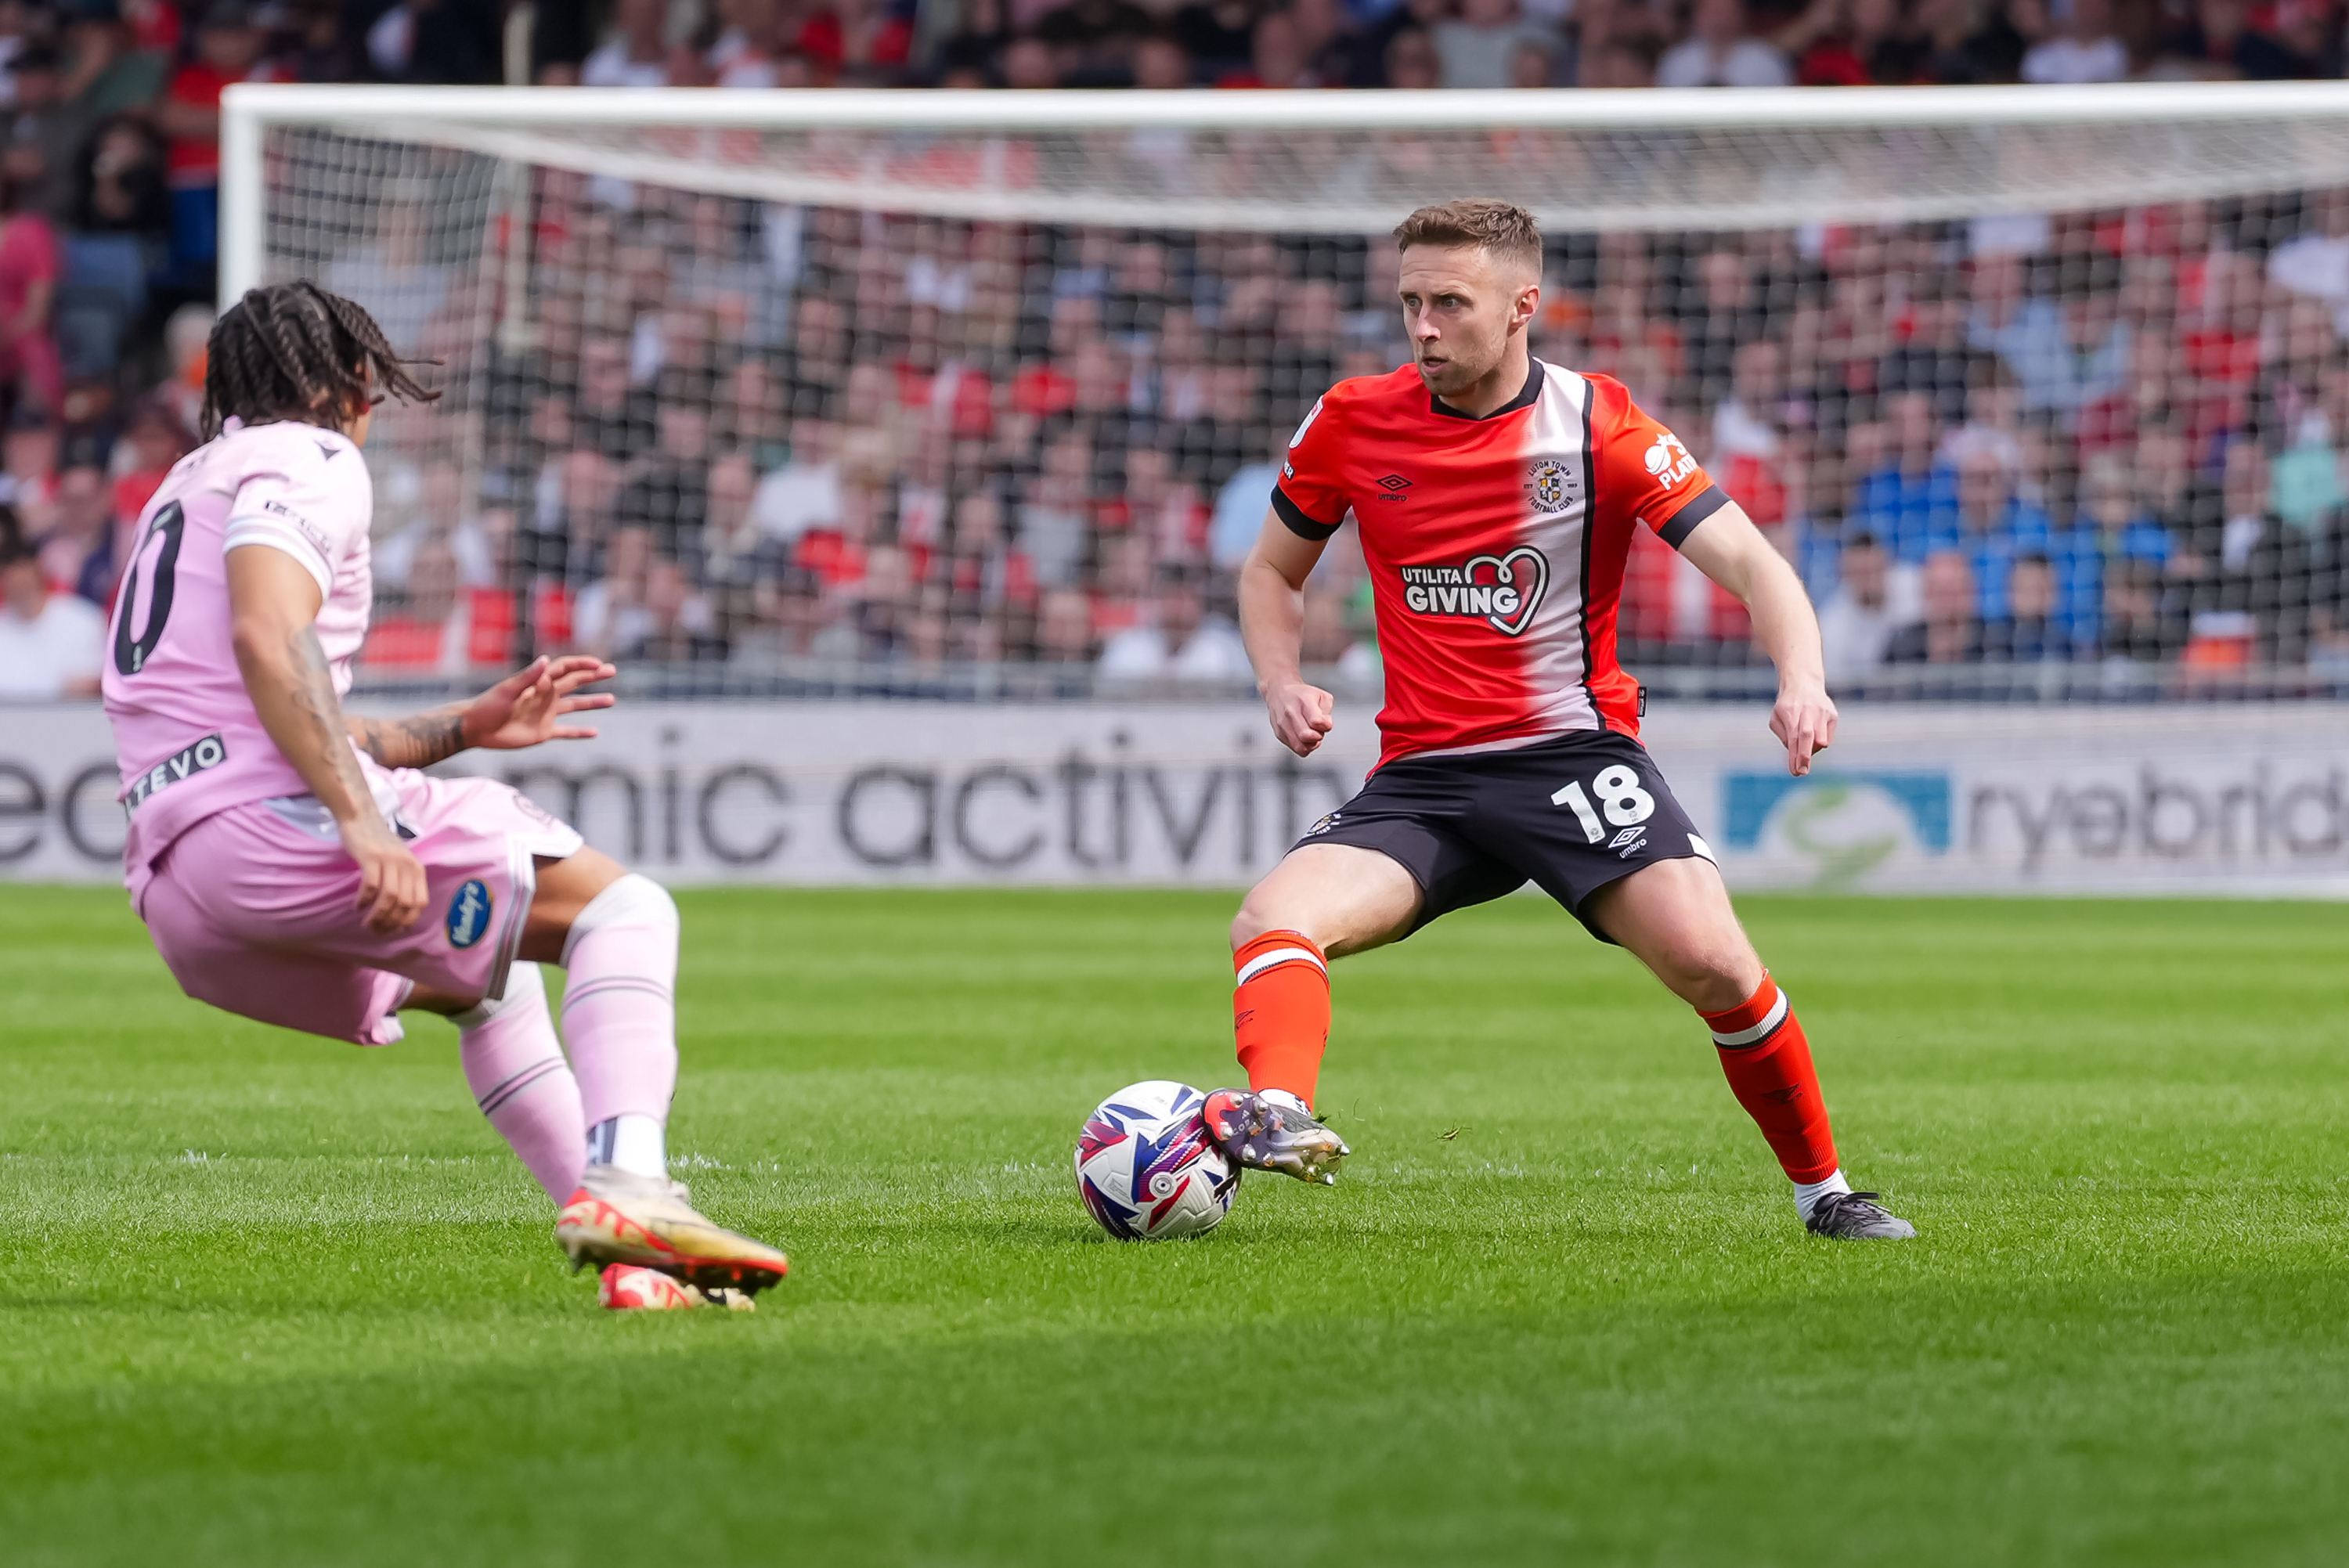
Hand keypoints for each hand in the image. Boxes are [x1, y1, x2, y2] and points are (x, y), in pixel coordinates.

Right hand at [342, 816, 428, 932]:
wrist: (362, 819)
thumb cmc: (380, 845)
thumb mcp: (400, 863)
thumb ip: (404, 883)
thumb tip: (402, 917)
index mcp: (417, 869)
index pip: (421, 903)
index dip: (408, 920)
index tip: (394, 929)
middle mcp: (408, 865)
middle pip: (405, 904)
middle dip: (391, 922)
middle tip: (376, 929)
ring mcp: (390, 860)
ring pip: (390, 898)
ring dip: (377, 916)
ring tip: (367, 923)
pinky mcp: (371, 857)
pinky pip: (370, 886)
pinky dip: (364, 900)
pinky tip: (357, 905)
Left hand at [460, 656, 616, 751]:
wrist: (475, 729)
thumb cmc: (487, 706)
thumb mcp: (507, 691)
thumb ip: (528, 677)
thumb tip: (547, 660)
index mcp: (538, 683)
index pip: (564, 669)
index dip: (581, 665)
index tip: (598, 665)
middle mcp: (545, 697)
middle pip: (574, 683)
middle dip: (593, 677)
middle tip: (612, 671)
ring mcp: (545, 714)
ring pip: (575, 706)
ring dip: (592, 703)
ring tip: (611, 699)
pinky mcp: (543, 732)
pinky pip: (566, 732)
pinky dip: (580, 732)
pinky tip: (594, 732)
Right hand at [1265, 678, 1334, 756]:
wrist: (1279, 692)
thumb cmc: (1300, 695)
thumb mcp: (1321, 695)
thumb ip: (1327, 711)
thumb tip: (1325, 726)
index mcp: (1303, 701)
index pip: (1316, 722)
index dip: (1326, 725)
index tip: (1325, 722)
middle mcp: (1290, 713)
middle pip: (1306, 736)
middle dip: (1318, 736)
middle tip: (1318, 730)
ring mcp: (1283, 725)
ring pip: (1301, 747)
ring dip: (1311, 744)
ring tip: (1311, 734)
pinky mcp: (1279, 734)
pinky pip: (1295, 748)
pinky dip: (1303, 745)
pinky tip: (1303, 735)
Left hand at [1770, 679, 1837, 776]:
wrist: (1804, 684)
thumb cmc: (1787, 706)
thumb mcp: (1776, 718)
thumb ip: (1783, 735)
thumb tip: (1794, 751)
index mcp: (1791, 712)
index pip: (1793, 738)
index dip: (1794, 756)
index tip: (1795, 771)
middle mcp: (1808, 711)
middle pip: (1808, 737)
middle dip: (1805, 756)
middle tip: (1802, 772)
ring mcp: (1822, 712)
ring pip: (1821, 740)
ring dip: (1812, 750)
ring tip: (1805, 746)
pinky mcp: (1833, 715)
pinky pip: (1828, 737)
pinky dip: (1819, 742)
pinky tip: (1813, 734)